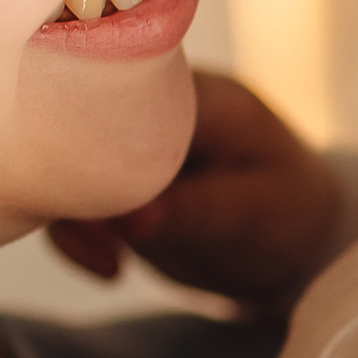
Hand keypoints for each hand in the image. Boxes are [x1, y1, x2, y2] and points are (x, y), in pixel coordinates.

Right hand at [49, 67, 341, 309]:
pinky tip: (112, 271)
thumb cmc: (292, 214)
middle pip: (77, 120)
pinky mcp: (112, 186)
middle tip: (107, 239)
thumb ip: (198, 210)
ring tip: (112, 263)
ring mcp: (126, 147)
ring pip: (64, 165)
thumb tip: (132, 219)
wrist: (294, 245)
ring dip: (73, 215)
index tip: (95, 184)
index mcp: (194, 93)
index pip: (122, 85)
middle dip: (73, 179)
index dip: (91, 125)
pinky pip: (70, 203)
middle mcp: (151, 109)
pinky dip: (77, 237)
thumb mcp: (258, 214)